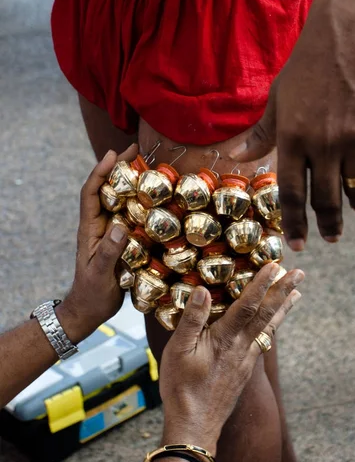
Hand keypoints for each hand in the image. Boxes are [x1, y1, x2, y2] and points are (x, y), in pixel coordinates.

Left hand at [58, 145, 137, 341]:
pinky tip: (157, 202)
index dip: (100, 172)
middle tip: (138, 152)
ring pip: (120, 202)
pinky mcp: (122, 242)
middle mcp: (100, 226)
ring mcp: (111, 233)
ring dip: (132, 184)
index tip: (113, 154)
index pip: (91, 193)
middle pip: (107, 190)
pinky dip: (142, 205)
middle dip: (118, 169)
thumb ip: (108, 251)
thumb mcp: (99, 273)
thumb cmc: (92, 293)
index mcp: (90, 229)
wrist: (90, 310)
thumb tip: (120, 226)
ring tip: (151, 169)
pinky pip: (132, 218)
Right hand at [160, 264, 303, 451]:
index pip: (248, 304)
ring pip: (270, 328)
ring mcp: (246, 360)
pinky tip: (274, 324)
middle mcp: (242, 347)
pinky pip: (263, 341)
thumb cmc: (182, 388)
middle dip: (283, 290)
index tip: (274, 265)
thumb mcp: (177, 351)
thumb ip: (192, 319)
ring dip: (283, 307)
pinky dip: (272, 326)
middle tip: (299, 273)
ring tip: (297, 293)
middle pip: (267, 314)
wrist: (195, 427)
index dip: (262, 283)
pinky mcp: (245, 370)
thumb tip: (203, 290)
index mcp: (226, 339)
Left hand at [230, 0, 354, 250]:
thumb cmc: (305, 65)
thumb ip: (261, 134)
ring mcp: (354, 138)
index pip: (291, 194)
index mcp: (290, 138)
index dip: (294, 224)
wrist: (346, 30)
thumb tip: (236, 158)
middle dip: (328, 225)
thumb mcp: (276, 97)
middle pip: (325, 199)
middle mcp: (321, 144)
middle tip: (331, 237)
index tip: (298, 245)